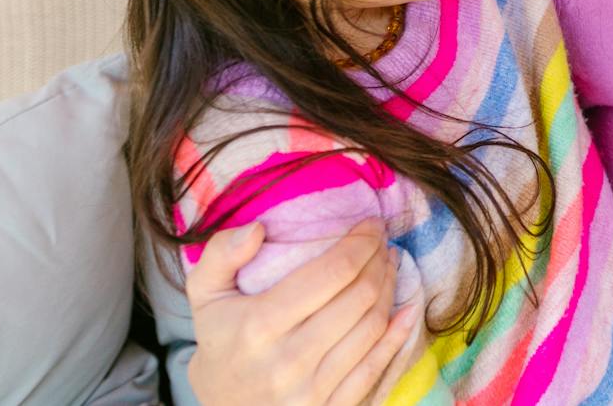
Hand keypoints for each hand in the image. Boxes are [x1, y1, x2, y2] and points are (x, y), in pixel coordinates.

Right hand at [185, 218, 414, 405]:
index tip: (371, 224)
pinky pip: (376, 367)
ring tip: (390, 265)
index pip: (331, 273)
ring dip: (390, 289)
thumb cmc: (220, 339)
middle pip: (359, 297)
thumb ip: (220, 254)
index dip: (360, 242)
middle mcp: (288, 361)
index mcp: (259, 326)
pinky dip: (398, 334)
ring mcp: (311, 390)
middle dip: (378, 261)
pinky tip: (408, 308)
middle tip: (382, 241)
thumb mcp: (205, 294)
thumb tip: (258, 228)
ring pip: (372, 328)